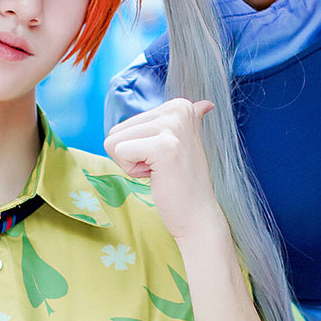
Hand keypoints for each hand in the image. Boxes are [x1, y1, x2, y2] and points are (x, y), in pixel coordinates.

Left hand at [104, 99, 225, 244]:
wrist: (197, 215)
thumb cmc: (183, 182)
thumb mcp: (184, 143)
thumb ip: (190, 121)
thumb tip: (205, 104)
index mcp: (179, 106)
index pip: (125, 123)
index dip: (138, 147)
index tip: (164, 159)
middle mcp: (177, 110)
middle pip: (116, 131)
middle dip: (133, 155)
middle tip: (161, 168)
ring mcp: (172, 127)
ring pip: (114, 142)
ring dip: (132, 164)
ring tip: (160, 171)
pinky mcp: (164, 147)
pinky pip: (120, 153)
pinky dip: (133, 171)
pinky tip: (158, 176)